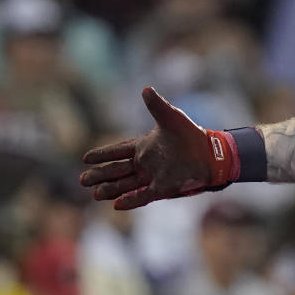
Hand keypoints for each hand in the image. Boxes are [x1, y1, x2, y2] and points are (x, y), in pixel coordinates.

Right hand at [79, 87, 236, 209]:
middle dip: (100, 175)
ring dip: (111, 189)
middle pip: (117, 170)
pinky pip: (143, 195)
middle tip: (83, 180)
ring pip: (126, 184)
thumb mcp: (172, 118)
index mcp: (144, 146)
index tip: (86, 157)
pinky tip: (117, 205)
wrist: (212, 153)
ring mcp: (153, 176)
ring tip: (95, 193)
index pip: (118, 151)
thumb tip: (145, 88)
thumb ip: (157, 106)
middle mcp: (145, 163)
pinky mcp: (163, 188)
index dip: (103, 154)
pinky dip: (131, 200)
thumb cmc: (191, 135)